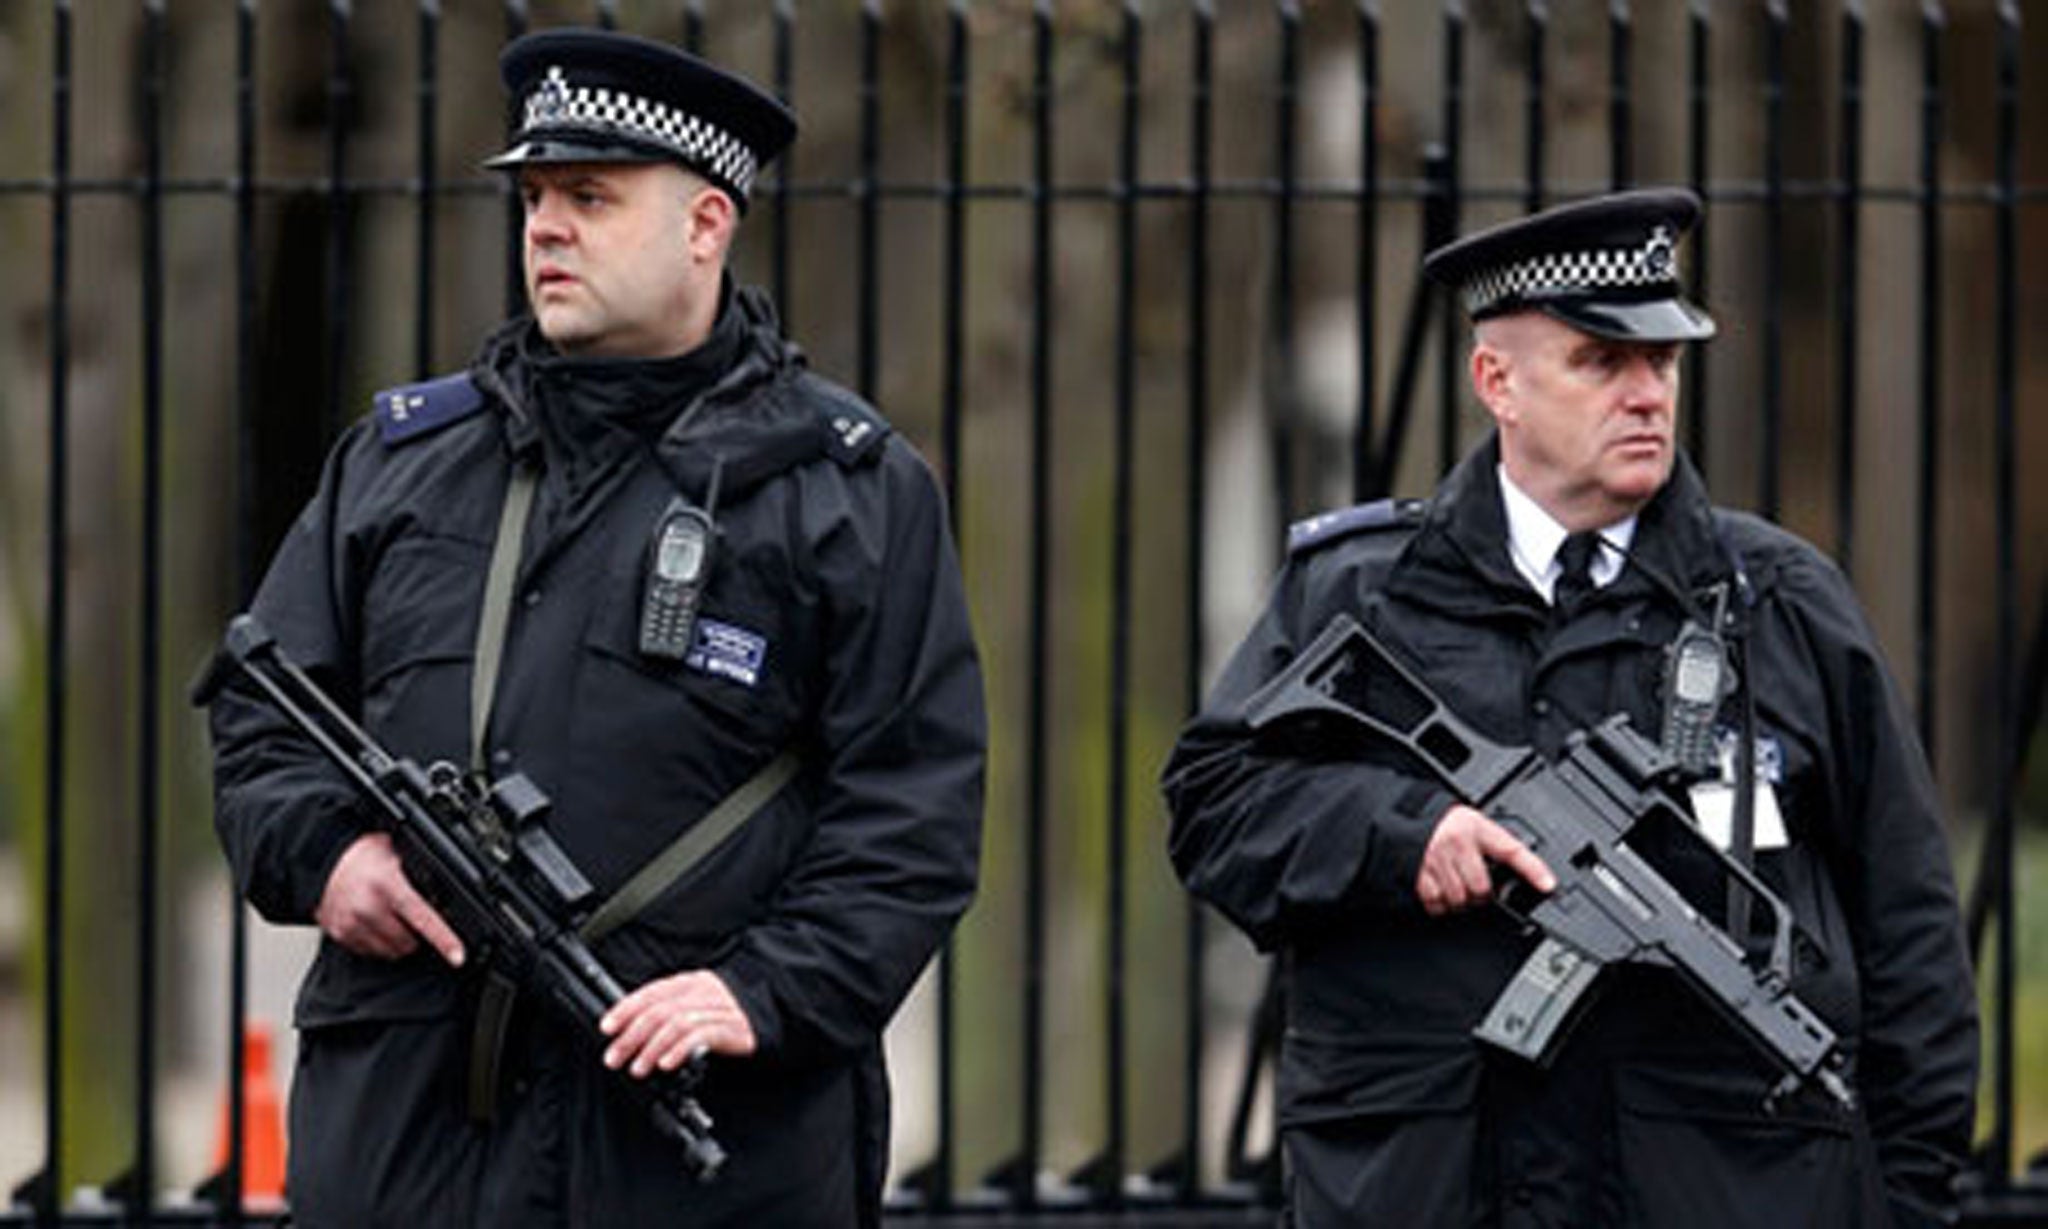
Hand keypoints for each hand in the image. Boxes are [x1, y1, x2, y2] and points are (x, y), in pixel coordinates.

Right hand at [313, 832, 464, 965]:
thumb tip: (449, 891)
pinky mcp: (340, 933)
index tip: (457, 956)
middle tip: (410, 916)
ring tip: (391, 917)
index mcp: (388, 885)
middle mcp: (368, 906)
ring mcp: (352, 923)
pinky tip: (374, 922)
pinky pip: (369, 951)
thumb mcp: (399, 854)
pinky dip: (377, 941)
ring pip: (390, 951)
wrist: (325, 858)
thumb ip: (421, 873)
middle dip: (416, 934)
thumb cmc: (365, 855)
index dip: (444, 939)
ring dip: (397, 941)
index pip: (423, 918)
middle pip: (408, 942)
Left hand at [601, 970, 757, 1077]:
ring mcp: (719, 1008)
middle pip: (659, 1010)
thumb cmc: (726, 1014)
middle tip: (615, 1057)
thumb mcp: (695, 1004)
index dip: (625, 1009)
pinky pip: (701, 1037)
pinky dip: (679, 1050)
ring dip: (651, 1048)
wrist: (771, 1012)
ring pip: (677, 1024)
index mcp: (690, 982)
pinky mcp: (733, 1028)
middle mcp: (703, 991)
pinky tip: (666, 1063)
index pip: (651, 992)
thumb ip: (668, 1011)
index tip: (607, 1027)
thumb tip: (629, 1031)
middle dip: (631, 1036)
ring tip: (638, 1068)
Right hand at [1415, 804, 1555, 916]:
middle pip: (1481, 888)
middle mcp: (1457, 843)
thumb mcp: (1475, 824)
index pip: (1511, 850)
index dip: (1532, 870)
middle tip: (1477, 887)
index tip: (1547, 885)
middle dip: (1482, 895)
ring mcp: (1436, 859)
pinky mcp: (1418, 873)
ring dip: (1461, 901)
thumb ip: (1493, 846)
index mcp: (1476, 828)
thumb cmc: (1447, 824)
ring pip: (1459, 899)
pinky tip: (1442, 892)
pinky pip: (1436, 902)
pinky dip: (1441, 904)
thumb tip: (1521, 874)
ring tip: (1458, 887)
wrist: (1410, 816)